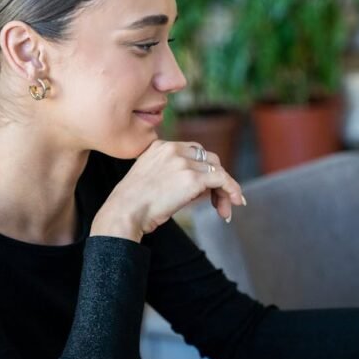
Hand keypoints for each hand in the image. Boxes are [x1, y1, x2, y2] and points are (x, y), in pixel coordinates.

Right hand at [92, 140, 245, 240]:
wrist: (124, 212)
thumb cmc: (132, 204)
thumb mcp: (150, 179)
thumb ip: (171, 174)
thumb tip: (199, 188)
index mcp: (160, 146)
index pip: (194, 152)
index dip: (204, 170)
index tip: (207, 189)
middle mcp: (173, 149)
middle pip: (209, 159)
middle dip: (217, 180)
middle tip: (218, 203)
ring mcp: (183, 162)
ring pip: (217, 170)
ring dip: (224, 191)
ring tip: (224, 210)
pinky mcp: (193, 178)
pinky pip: (222, 179)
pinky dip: (232, 190)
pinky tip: (235, 201)